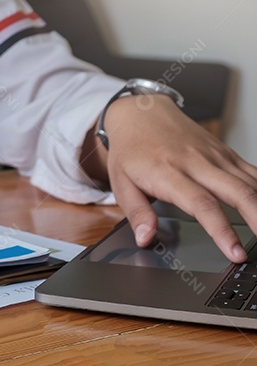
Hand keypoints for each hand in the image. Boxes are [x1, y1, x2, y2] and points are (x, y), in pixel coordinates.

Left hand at [90, 95, 256, 262]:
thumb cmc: (131, 150)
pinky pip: (252, 172)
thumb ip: (136, 213)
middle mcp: (197, 163)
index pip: (202, 205)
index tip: (234, 252)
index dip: (222, 230)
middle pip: (238, 193)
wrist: (141, 113)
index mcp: (169, 173)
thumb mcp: (121, 183)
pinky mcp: (225, 153)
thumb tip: (145, 239)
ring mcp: (215, 156)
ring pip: (250, 183)